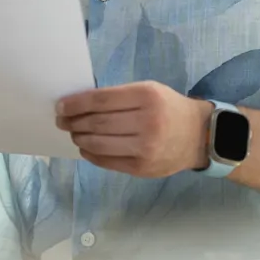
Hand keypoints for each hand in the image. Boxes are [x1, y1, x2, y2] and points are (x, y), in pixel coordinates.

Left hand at [56, 82, 212, 177]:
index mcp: (147, 97)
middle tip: (61, 120)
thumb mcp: (149, 91)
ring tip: (73, 132)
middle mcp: (147, 123)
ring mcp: (144, 149)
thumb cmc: (168, 108)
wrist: (199, 136)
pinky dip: (90, 153)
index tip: (61, 106)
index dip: (76, 104)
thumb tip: (80, 104)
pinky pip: (107, 161)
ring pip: (99, 144)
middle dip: (73, 121)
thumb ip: (119, 96)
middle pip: (97, 123)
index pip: (101, 100)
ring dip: (79, 137)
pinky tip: (85, 147)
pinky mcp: (142, 168)